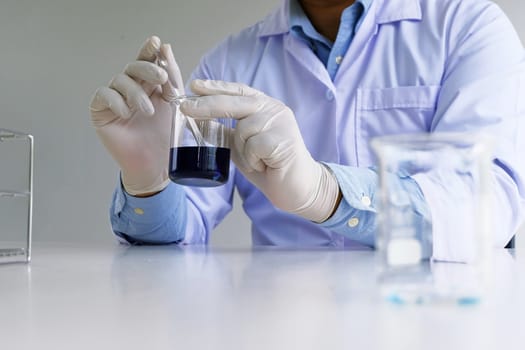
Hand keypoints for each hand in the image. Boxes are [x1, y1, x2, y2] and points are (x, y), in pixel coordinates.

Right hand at [89, 36, 183, 195]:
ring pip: (120, 80)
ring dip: (136, 92)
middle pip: (134, 67)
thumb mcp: (173, 103)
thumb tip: (166, 49)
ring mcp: (114, 98)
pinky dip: (115, 101)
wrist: (155, 164)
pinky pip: (103, 96)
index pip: (147, 61)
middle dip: (148, 68)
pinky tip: (126, 113)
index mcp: (148, 84)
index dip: (149, 50)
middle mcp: (130, 88)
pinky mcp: (101, 111)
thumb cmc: (164, 136)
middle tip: (161, 77)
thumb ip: (171, 78)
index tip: (156, 43)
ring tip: (148, 110)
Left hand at [181, 80, 340, 221]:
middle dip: (208, 105)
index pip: (238, 91)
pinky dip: (253, 160)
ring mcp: (280, 123)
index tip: (194, 85)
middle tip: (185, 108)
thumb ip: (225, 133)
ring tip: (258, 161)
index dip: (216, 87)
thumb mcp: (242, 147)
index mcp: (266, 107)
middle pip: (235, 103)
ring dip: (243, 150)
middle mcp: (275, 110)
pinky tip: (266, 165)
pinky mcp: (282, 140)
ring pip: (242, 129)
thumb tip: (199, 123)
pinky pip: (252, 146)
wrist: (299, 188)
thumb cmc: (271, 166)